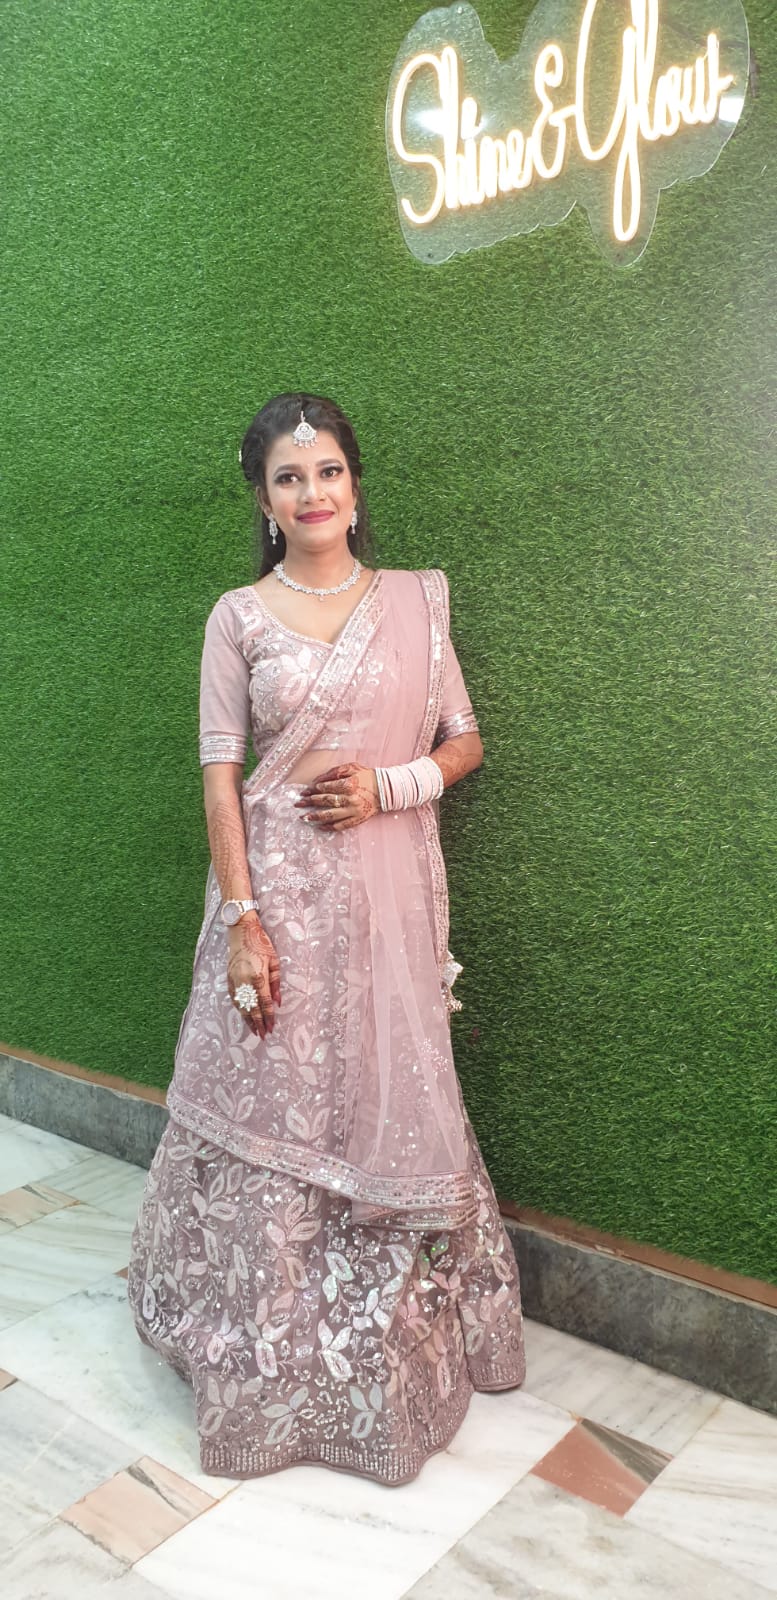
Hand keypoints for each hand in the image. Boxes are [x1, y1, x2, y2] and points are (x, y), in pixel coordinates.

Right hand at [226, 915, 280, 1039]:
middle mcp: (245, 982)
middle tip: (262, 1035)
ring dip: (247, 1019)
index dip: (268, 1017)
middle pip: (252, 1008)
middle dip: (258, 1023)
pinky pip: (234, 998)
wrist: (241, 932)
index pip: (265, 1003)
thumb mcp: (274, 961)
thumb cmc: (261, 944)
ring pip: (241, 1005)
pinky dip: (239, 1008)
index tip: (271, 1028)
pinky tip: (243, 1015)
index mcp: (258, 977)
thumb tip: (278, 1002)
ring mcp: (235, 981)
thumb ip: (276, 983)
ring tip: (253, 1030)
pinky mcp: (229, 979)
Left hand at [293, 763, 379, 830]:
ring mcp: (354, 811)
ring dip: (315, 817)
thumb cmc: (367, 776)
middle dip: (310, 802)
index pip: (327, 787)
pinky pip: (341, 826)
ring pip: (331, 815)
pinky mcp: (357, 819)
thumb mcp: (352, 767)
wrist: (386, 789)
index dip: (314, 789)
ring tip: (304, 817)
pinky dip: (329, 827)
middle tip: (298, 803)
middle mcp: (351, 798)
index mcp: (350, 784)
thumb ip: (335, 772)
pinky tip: (320, 826)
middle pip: (326, 801)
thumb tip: (318, 780)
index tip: (305, 791)